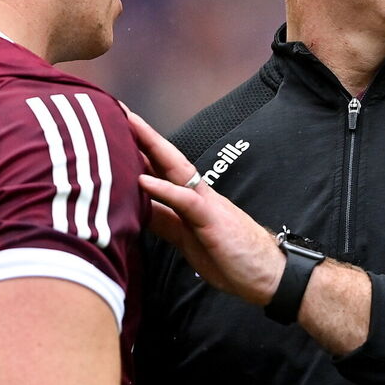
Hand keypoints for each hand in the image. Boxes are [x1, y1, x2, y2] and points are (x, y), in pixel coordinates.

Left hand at [125, 109, 283, 304]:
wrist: (268, 274)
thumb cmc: (231, 257)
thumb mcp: (186, 239)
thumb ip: (163, 220)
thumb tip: (134, 208)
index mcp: (190, 199)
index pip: (160, 168)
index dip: (137, 149)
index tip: (115, 128)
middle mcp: (197, 194)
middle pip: (166, 158)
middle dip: (141, 134)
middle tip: (116, 109)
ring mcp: (206, 204)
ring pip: (176, 168)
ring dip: (152, 146)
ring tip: (129, 125)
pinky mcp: (212, 220)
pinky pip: (186, 200)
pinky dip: (164, 188)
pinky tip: (143, 179)